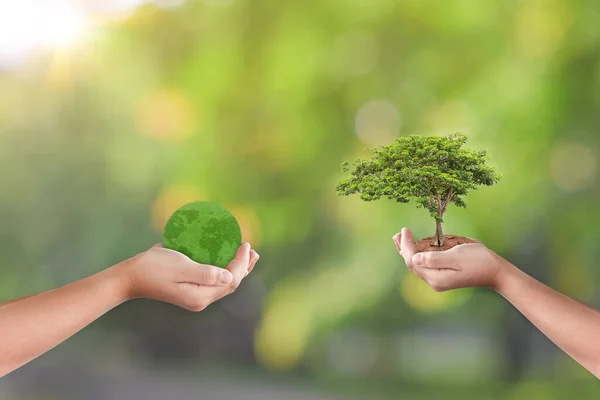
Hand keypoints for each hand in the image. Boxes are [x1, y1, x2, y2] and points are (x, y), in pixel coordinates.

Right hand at [116, 242, 259, 310]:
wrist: (130, 277)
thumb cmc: (153, 268)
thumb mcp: (180, 268)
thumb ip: (205, 274)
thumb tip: (230, 277)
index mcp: (201, 296)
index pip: (231, 280)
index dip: (242, 263)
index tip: (246, 244)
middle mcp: (201, 299)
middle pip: (230, 284)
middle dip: (244, 267)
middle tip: (253, 250)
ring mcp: (195, 295)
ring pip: (223, 283)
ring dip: (236, 269)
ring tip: (246, 255)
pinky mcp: (190, 289)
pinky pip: (213, 280)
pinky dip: (223, 269)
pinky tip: (224, 259)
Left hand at [392, 228, 506, 291]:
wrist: (496, 272)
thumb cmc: (478, 261)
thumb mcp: (456, 257)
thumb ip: (434, 259)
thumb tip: (414, 258)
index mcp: (435, 277)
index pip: (412, 261)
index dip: (406, 245)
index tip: (405, 230)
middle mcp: (434, 281)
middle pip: (412, 265)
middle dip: (403, 248)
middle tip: (397, 233)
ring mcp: (438, 280)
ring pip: (417, 265)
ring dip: (409, 251)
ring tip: (401, 238)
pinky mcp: (443, 276)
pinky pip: (425, 266)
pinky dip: (418, 255)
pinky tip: (416, 248)